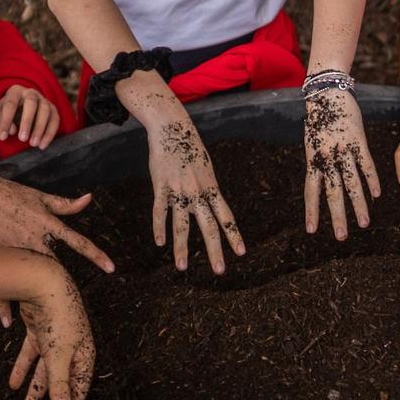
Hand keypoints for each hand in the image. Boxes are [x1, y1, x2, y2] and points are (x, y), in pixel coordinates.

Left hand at [0, 85, 63, 149]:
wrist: (21, 106)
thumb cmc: (7, 110)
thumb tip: (12, 130)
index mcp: (15, 91)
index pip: (10, 104)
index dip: (6, 121)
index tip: (2, 137)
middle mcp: (31, 93)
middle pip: (31, 103)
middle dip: (27, 121)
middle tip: (22, 139)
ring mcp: (44, 100)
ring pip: (45, 111)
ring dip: (40, 129)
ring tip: (33, 144)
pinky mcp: (53, 109)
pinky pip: (55, 120)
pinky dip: (49, 133)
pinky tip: (42, 145)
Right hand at [0, 168, 114, 325]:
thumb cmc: (12, 194)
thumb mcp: (41, 197)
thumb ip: (66, 204)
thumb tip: (89, 198)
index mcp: (48, 224)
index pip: (78, 241)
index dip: (96, 254)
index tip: (111, 269)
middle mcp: (35, 238)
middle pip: (55, 265)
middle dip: (64, 281)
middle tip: (77, 303)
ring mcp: (16, 250)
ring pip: (30, 278)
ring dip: (36, 297)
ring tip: (45, 317)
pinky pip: (1, 284)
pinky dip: (4, 305)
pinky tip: (8, 322)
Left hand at [7, 259, 96, 399]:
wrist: (44, 281)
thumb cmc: (59, 318)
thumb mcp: (60, 354)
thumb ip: (60, 383)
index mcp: (85, 354)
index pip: (78, 391)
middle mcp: (73, 349)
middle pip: (63, 385)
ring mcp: (55, 340)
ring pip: (45, 373)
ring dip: (35, 393)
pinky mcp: (39, 331)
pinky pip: (31, 357)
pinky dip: (22, 370)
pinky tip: (13, 385)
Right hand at [148, 116, 244, 273]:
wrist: (172, 128)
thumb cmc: (190, 148)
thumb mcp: (206, 168)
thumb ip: (208, 188)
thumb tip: (212, 205)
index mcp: (211, 187)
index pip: (226, 216)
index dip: (234, 235)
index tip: (241, 253)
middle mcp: (198, 192)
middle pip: (209, 226)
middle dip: (215, 250)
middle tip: (220, 271)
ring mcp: (179, 190)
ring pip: (182, 225)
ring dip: (182, 248)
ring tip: (182, 268)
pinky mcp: (161, 187)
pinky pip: (159, 211)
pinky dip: (159, 228)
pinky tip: (159, 243)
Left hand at [304, 88, 380, 237]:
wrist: (327, 91)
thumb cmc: (319, 117)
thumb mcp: (313, 141)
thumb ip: (318, 161)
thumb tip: (321, 180)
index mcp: (313, 159)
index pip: (311, 190)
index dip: (312, 211)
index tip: (312, 231)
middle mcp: (327, 157)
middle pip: (332, 192)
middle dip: (337, 216)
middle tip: (341, 237)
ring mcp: (343, 149)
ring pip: (351, 182)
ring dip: (358, 205)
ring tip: (364, 223)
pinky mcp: (358, 140)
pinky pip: (366, 164)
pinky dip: (372, 180)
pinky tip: (376, 196)